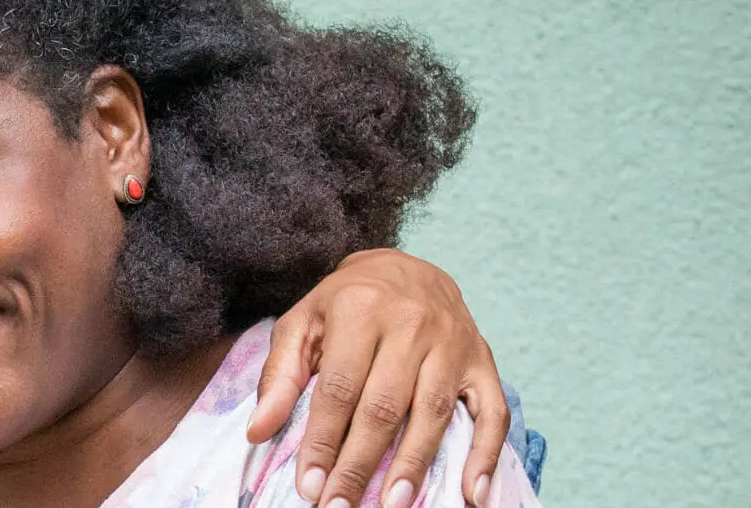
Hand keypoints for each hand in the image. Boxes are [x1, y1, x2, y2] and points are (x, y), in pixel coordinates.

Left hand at [247, 248, 507, 507]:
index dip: (322, 440)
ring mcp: (452, 343)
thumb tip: (258, 431)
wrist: (407, 266)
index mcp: (359, 310)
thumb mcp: (303, 322)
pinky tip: (473, 494)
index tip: (308, 485)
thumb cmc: (346, 302)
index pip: (338, 388)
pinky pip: (492, 411)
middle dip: (360, 464)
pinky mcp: (482, 360)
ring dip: (413, 466)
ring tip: (393, 505)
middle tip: (339, 506)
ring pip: (433, 413)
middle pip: (384, 407)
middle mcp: (410, 324)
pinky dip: (486, 455)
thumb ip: (280, 374)